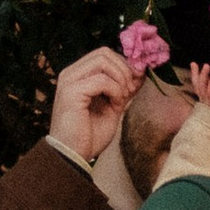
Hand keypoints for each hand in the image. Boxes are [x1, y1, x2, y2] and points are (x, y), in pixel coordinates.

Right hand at [50, 45, 135, 163]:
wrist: (73, 156)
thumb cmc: (89, 134)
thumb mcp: (113, 106)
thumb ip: (123, 87)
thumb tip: (141, 71)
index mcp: (77, 75)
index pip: (104, 54)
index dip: (124, 64)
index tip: (136, 81)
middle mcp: (70, 74)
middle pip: (104, 53)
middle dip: (124, 69)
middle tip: (130, 90)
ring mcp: (69, 81)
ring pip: (103, 61)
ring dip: (120, 79)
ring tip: (122, 98)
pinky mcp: (71, 92)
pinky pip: (102, 80)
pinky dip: (115, 90)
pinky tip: (115, 105)